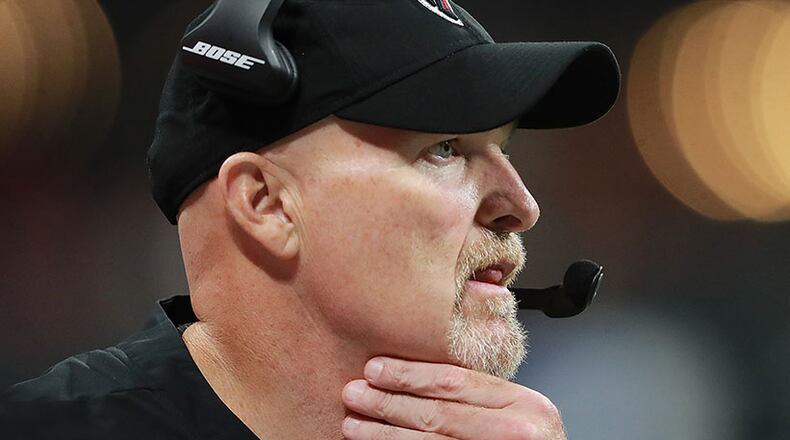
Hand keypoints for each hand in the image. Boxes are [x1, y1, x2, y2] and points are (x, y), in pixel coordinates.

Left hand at [341, 356, 565, 439]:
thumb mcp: (522, 412)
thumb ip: (485, 395)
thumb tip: (423, 375)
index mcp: (525, 404)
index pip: (455, 381)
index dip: (410, 374)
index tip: (376, 368)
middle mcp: (516, 432)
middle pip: (438, 413)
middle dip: (389, 402)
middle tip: (354, 393)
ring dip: (384, 434)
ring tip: (353, 424)